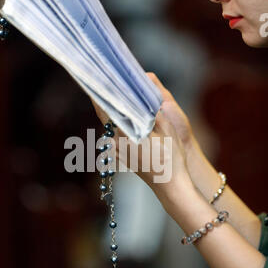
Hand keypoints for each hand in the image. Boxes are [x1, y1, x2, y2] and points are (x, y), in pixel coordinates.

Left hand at [89, 74, 193, 204]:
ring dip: (112, 113)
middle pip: (106, 117)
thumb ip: (151, 113)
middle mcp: (116, 143)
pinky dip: (118, 125)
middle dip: (106, 101)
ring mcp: (118, 152)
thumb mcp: (166, 129)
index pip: (106, 110)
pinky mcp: (122, 157)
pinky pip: (115, 136)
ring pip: (110, 127)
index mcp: (124, 134)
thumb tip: (141, 98)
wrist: (171, 187)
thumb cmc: (171, 158)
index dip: (101, 94)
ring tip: (116, 96)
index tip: (97, 80)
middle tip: (107, 83)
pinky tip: (126, 117)